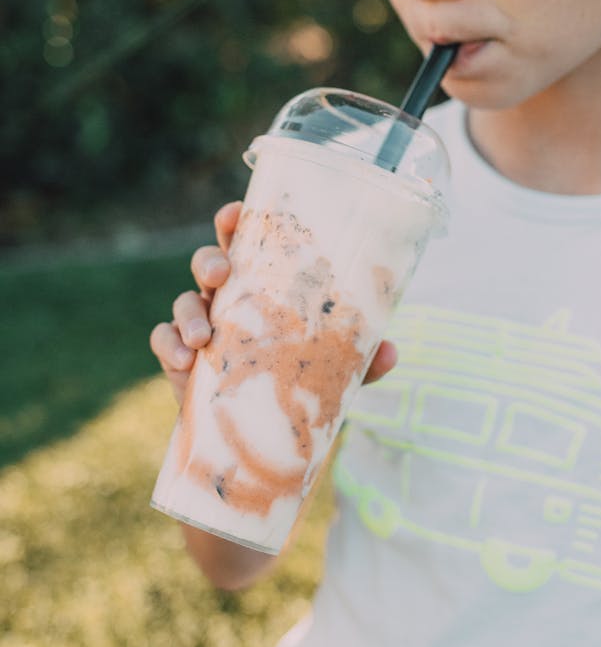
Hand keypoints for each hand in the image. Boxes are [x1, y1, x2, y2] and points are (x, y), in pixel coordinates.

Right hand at [149, 200, 397, 405]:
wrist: (269, 433)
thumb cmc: (301, 380)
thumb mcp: (337, 368)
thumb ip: (362, 358)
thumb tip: (392, 352)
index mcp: (263, 283)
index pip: (248, 240)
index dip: (236, 220)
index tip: (235, 213)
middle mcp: (228, 296)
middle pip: (208, 260)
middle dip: (209, 261)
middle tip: (220, 275)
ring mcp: (201, 324)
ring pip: (183, 300)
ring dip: (189, 312)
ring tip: (202, 339)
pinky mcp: (179, 358)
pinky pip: (162, 339)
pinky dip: (168, 345)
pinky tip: (182, 360)